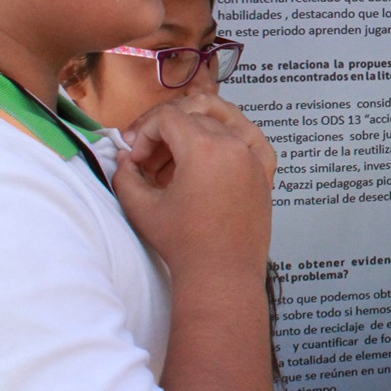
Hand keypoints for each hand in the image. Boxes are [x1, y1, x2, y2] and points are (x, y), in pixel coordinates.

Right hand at [113, 97, 272, 278]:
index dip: (145, 133)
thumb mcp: (142, 207)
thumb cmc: (183, 244)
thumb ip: (126, 175)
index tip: (137, 160)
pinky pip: (252, 138)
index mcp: (205, 148)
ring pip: (223, 119)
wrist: (221, 274)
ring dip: (196, 129)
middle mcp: (234, 145)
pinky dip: (232, 136)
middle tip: (151, 161)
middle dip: (165, 133)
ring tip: (177, 158)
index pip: (168, 117)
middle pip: (193, 115)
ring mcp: (253, 157)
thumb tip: (125, 158)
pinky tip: (216, 150)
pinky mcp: (264, 172)